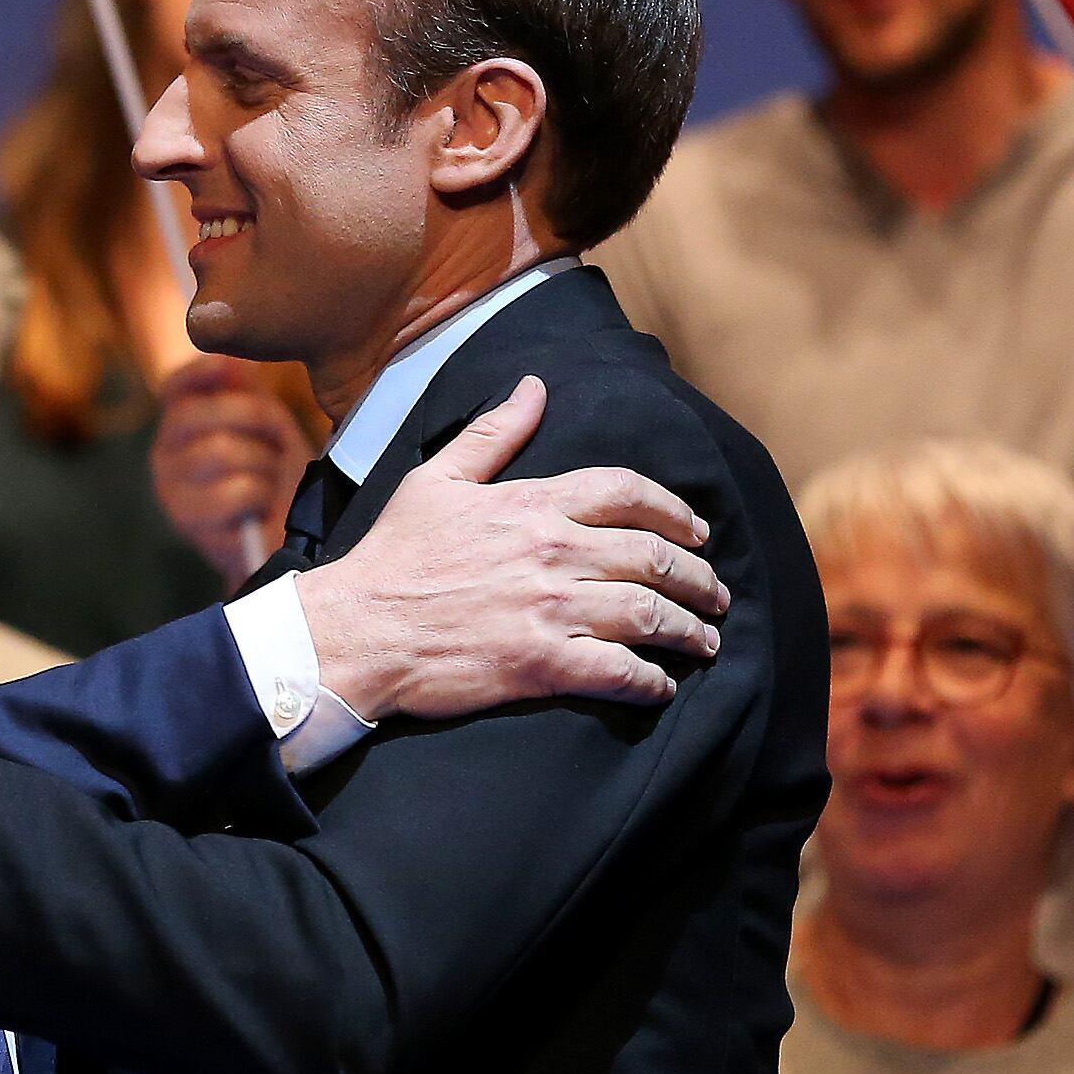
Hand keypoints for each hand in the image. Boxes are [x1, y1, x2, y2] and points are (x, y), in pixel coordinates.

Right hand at [152, 355, 312, 581]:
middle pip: (204, 415)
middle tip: (277, 440)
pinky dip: (262, 495)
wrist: (283, 540)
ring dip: (264, 462)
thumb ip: (245, 388)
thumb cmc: (273, 475)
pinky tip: (261, 507)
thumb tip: (229, 352)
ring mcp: (174, 492)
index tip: (225, 365)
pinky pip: (237, 491)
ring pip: (223, 451)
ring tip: (271, 478)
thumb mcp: (264, 425)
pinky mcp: (192, 525)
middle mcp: (165, 456)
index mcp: (179, 426)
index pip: (174, 388)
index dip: (197, 372)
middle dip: (256, 420)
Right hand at [292, 375, 727, 723]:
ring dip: (689, 630)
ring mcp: (551, 609)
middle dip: (698, 577)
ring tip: (705, 641)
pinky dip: (651, 681)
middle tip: (715, 593)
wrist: (357, 628)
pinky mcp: (542, 663)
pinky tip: (661, 686)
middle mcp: (552, 552)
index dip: (673, 511)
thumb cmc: (393, 555)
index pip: (627, 493)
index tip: (697, 531)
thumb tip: (533, 387)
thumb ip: (493, 434)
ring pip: (650, 615)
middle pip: (654, 557)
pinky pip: (621, 672)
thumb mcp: (437, 480)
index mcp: (532, 504)